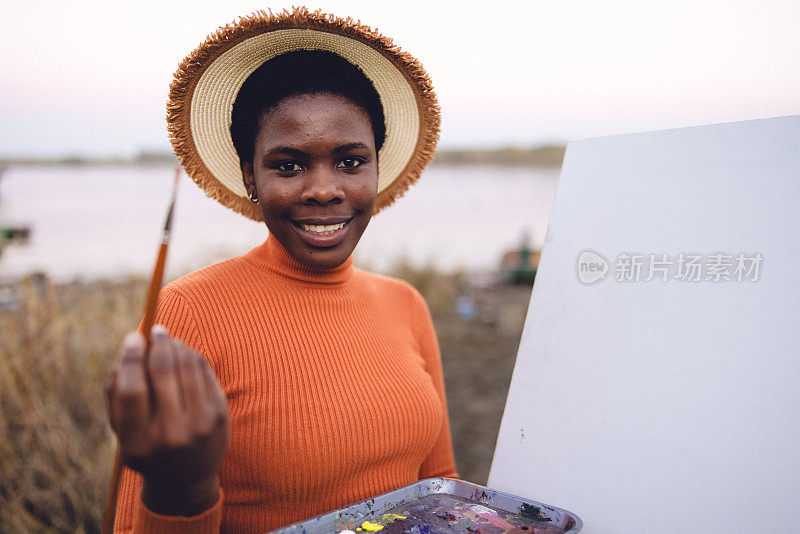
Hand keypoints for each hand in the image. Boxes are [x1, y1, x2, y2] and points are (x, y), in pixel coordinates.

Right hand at [106, 325, 229, 515]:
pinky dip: (192, 357)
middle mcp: (169, 435)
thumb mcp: (123, 431)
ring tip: (169, 340)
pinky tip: (184, 354)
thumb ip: (116, 393)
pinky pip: (204, 372)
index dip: (131, 358)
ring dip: (177, 346)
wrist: (186, 479)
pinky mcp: (219, 415)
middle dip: (158, 344)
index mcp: (137, 443)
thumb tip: (129, 346)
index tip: (133, 337)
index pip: (131, 390)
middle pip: (161, 372)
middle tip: (155, 330)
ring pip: (187, 366)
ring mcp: (199, 426)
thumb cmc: (148, 445)